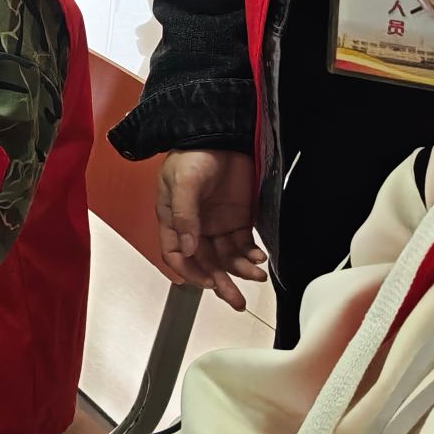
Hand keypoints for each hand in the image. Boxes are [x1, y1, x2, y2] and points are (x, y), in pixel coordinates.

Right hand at [157, 149, 266, 310]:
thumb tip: (189, 248)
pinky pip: (244, 244)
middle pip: (206, 263)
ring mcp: (217, 224)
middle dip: (220, 283)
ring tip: (255, 276)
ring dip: (240, 270)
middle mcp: (195, 227)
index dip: (190, 272)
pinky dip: (252, 255)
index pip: (177, 255)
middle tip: (233, 299)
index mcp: (174, 220)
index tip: (207, 282)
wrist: (220, 134)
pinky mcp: (238, 219)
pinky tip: (259, 258)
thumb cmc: (193, 155)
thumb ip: (185, 216)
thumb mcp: (184, 183)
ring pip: (227, 257)